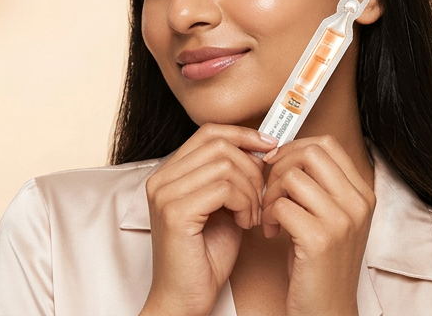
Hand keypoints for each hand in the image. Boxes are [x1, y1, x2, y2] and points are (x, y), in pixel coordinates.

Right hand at [141, 125, 276, 315]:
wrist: (184, 301)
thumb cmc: (205, 259)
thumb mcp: (222, 209)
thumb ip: (232, 180)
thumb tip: (259, 152)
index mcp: (169, 173)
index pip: (208, 132)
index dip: (242, 134)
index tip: (269, 146)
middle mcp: (162, 177)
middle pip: (218, 144)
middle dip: (251, 167)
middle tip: (262, 198)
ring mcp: (165, 193)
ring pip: (225, 164)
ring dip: (251, 190)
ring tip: (253, 215)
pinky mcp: (175, 212)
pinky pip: (224, 188)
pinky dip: (245, 204)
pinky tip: (245, 223)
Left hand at [261, 136, 374, 315]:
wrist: (327, 308)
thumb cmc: (319, 258)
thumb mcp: (328, 214)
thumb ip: (316, 181)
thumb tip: (281, 145)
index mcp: (362, 193)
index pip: (326, 144)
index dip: (294, 147)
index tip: (277, 164)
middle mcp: (358, 204)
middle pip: (309, 152)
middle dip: (279, 166)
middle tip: (271, 191)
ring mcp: (342, 222)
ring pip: (291, 176)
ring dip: (270, 193)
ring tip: (271, 214)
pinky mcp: (320, 240)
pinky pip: (281, 205)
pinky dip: (268, 215)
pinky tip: (271, 231)